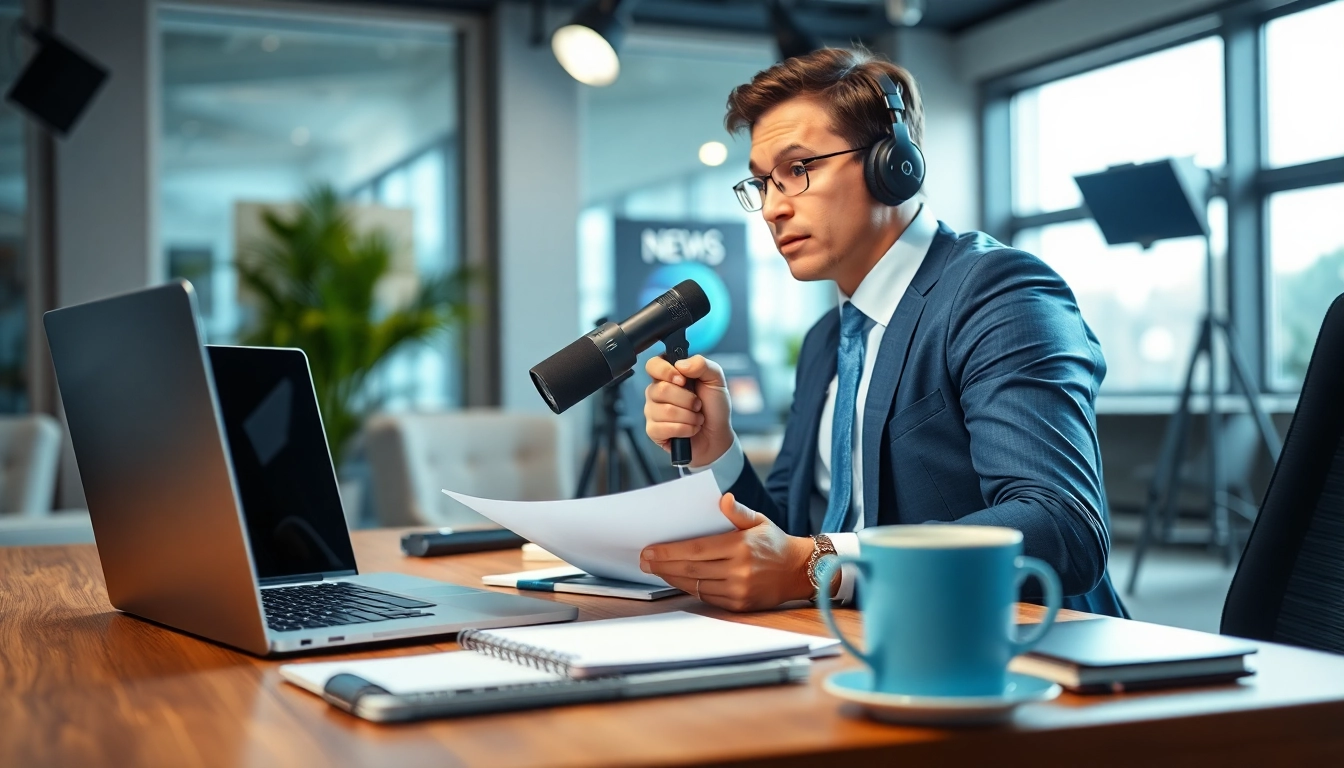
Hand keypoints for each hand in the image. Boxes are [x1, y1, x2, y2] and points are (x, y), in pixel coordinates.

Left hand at [638, 493, 814, 611]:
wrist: (798, 571)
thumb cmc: (774, 543)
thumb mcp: (759, 520)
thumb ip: (738, 511)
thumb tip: (724, 499)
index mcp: (740, 546)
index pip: (696, 549)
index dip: (669, 551)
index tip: (650, 550)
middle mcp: (739, 570)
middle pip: (691, 569)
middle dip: (664, 565)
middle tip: (645, 561)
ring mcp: (738, 590)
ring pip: (696, 585)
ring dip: (672, 578)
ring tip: (657, 570)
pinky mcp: (739, 604)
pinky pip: (707, 597)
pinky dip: (690, 588)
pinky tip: (679, 580)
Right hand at [643, 354, 734, 466]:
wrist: (718, 434)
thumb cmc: (714, 407)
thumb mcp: (715, 380)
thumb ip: (701, 364)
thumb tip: (680, 365)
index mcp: (668, 375)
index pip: (653, 365)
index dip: (666, 372)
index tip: (683, 381)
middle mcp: (656, 392)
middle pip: (661, 390)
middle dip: (687, 400)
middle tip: (698, 404)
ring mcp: (652, 411)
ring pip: (665, 411)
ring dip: (689, 416)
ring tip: (696, 418)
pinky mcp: (653, 431)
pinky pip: (664, 428)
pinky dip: (685, 429)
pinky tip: (690, 429)